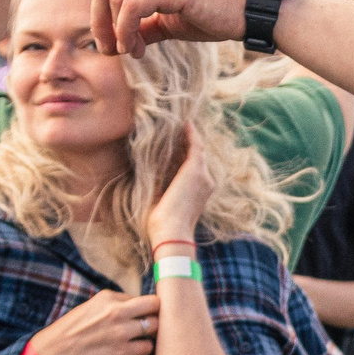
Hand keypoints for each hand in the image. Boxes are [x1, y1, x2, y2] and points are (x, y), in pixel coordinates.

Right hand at [27, 289, 159, 354]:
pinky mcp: (122, 353)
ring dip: (152, 333)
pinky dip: (144, 350)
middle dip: (157, 314)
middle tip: (153, 324)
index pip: (141, 298)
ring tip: (144, 339)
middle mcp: (116, 312)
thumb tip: (135, 308)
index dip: (145, 308)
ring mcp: (121, 332)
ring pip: (155, 326)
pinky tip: (135, 352)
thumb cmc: (68, 332)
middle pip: (156, 306)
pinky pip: (147, 348)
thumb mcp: (88, 308)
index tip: (145, 315)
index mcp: (107, 298)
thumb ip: (112, 306)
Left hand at [48, 0, 245, 53]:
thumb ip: (145, 23)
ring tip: (130, 53)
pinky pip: (131, 8)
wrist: (253, 12)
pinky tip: (138, 50)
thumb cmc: (215, 14)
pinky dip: (126, 32)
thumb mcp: (172, 18)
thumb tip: (124, 40)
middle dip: (97, 20)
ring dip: (114, 33)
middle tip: (108, 49)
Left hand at [146, 125, 209, 247]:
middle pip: (197, 156)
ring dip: (189, 136)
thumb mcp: (161, 202)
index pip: (193, 167)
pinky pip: (195, 145)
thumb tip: (147, 175)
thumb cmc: (163, 224)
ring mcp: (203, 175)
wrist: (172, 231)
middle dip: (188, 143)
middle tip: (178, 128)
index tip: (175, 144)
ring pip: (197, 150)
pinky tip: (184, 123)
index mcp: (198, 192)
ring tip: (180, 123)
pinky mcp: (195, 169)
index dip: (185, 155)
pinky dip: (190, 134)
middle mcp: (205, 182)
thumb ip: (159, 187)